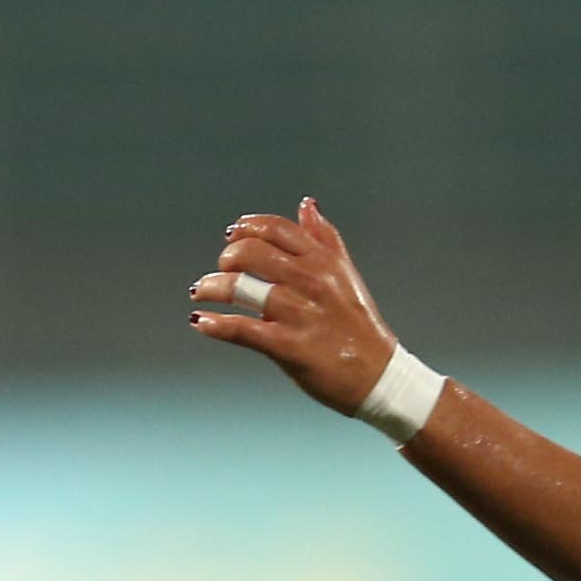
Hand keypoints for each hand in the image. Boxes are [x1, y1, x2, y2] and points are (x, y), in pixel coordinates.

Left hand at [187, 199, 397, 414]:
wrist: (378, 375)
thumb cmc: (359, 326)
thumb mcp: (346, 274)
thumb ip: (325, 238)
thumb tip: (306, 206)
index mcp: (323, 261)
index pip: (276, 229)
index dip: (247, 227)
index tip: (232, 235)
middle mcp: (310, 281)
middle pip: (252, 253)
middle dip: (227, 258)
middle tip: (220, 269)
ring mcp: (298, 313)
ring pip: (242, 288)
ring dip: (213, 287)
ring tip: (201, 291)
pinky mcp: (288, 346)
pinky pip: (242, 329)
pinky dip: (216, 325)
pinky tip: (201, 321)